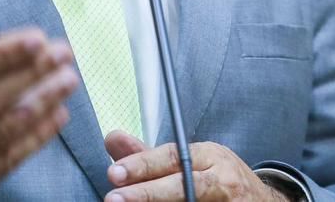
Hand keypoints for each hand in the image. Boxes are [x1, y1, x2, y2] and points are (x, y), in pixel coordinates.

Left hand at [104, 133, 289, 201]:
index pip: (173, 157)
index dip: (143, 164)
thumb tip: (112, 139)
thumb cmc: (217, 179)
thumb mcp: (190, 161)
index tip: (114, 173)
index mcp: (210, 156)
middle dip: (147, 193)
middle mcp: (222, 179)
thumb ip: (149, 155)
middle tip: (114, 198)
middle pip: (183, 185)